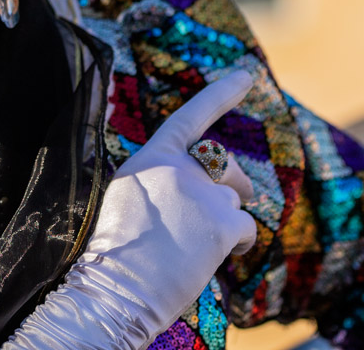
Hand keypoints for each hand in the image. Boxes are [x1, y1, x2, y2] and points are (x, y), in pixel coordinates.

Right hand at [3, 71, 257, 349]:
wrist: (116, 289)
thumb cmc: (116, 251)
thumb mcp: (126, 195)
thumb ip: (160, 175)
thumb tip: (191, 174)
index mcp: (151, 157)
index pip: (191, 118)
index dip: (220, 95)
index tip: (247, 74)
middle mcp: (180, 168)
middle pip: (224, 165)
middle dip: (232, 184)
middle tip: (223, 210)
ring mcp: (204, 193)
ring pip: (235, 199)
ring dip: (226, 220)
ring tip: (198, 247)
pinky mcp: (224, 223)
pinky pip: (247, 229)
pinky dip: (239, 244)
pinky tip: (217, 257)